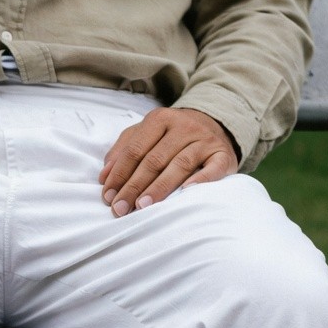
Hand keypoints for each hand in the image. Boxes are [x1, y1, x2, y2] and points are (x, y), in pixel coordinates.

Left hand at [99, 108, 238, 216]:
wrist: (216, 125)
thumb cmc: (173, 137)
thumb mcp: (147, 135)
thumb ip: (124, 150)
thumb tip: (104, 176)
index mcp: (160, 119)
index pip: (135, 149)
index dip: (120, 174)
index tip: (108, 196)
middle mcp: (183, 126)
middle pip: (154, 159)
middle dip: (134, 186)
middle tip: (121, 208)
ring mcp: (204, 140)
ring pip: (179, 165)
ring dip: (159, 187)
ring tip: (142, 206)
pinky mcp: (222, 155)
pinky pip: (212, 169)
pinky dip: (200, 180)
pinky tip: (186, 193)